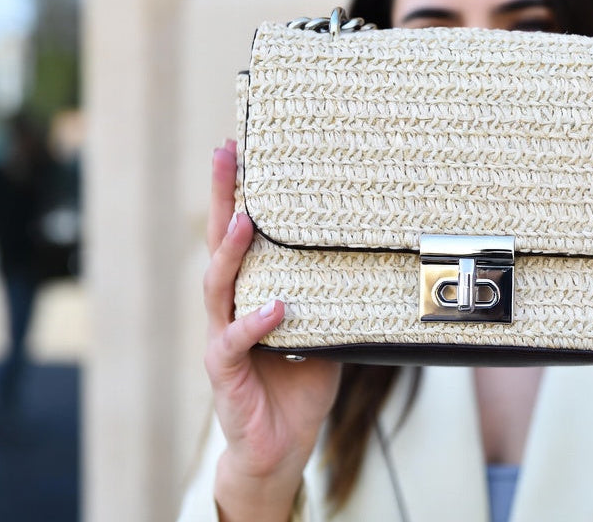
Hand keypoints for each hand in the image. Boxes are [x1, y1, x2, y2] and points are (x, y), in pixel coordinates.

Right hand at [203, 140, 340, 520]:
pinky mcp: (224, 373)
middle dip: (223, 196)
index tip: (243, 146)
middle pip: (219, 242)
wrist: (278, 447)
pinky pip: (233, 341)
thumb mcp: (327, 331)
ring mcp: (221, 337)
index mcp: (251, 292)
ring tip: (247, 219)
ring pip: (217, 285)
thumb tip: (374, 258)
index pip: (243, 234)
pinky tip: (276, 306)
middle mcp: (229, 307)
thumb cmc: (299, 385)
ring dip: (231, 250)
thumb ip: (336, 297)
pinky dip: (255, 322)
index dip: (241, 191)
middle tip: (226, 152)